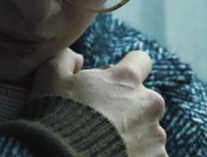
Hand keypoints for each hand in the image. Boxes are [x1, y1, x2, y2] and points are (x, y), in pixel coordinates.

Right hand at [31, 48, 166, 155]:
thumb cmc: (58, 118)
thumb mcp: (50, 77)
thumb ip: (66, 58)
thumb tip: (77, 59)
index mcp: (127, 79)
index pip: (141, 60)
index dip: (127, 71)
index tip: (114, 84)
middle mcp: (149, 103)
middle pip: (144, 101)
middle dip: (128, 110)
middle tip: (102, 125)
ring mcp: (156, 135)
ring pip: (147, 131)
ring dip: (133, 137)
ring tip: (106, 146)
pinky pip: (150, 155)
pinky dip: (137, 156)